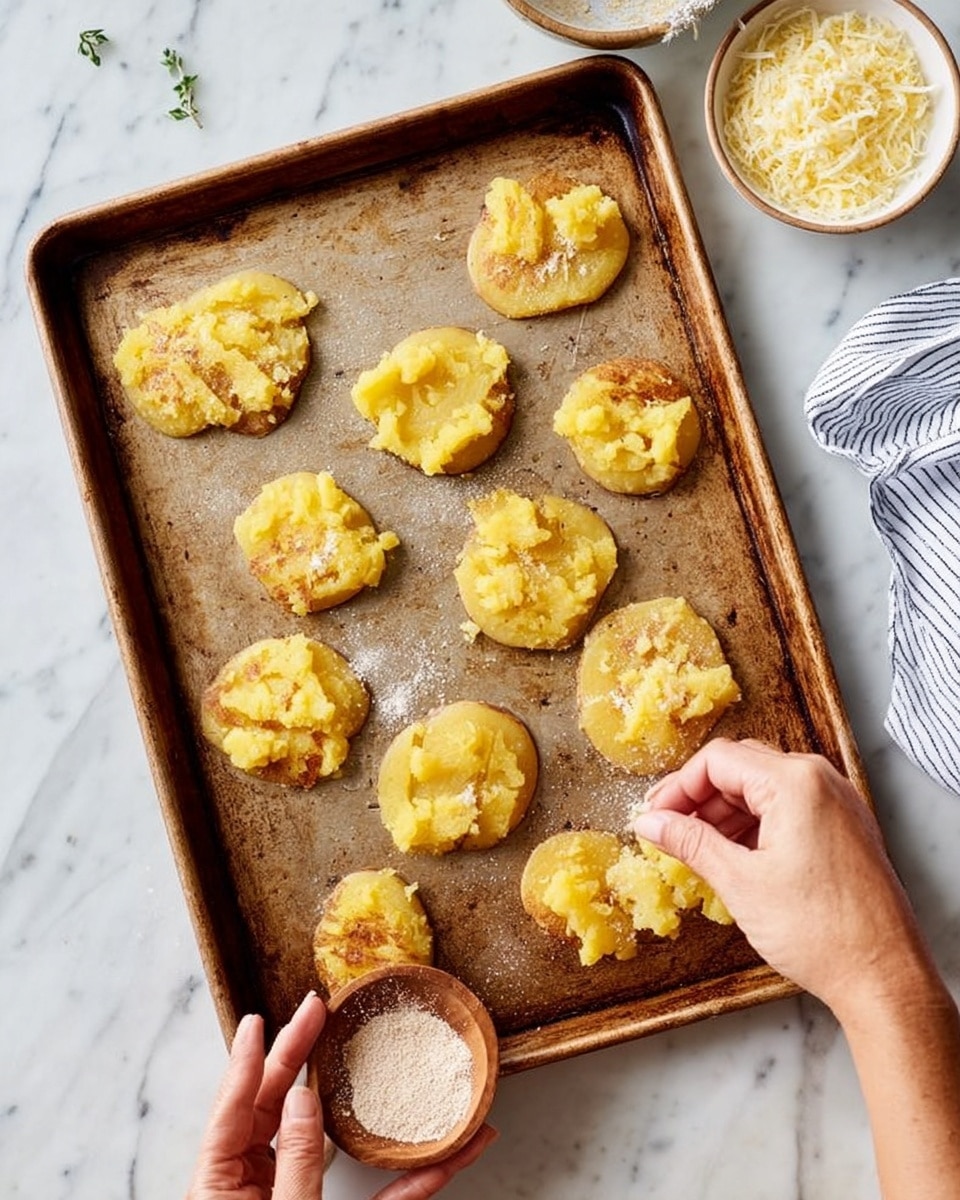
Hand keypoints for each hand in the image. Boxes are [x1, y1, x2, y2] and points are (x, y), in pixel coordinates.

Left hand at [187, 990, 496, 1199]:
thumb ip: (293, 1163)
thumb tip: (304, 1099)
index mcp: (222, 1186)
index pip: (236, 1107)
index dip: (250, 1059)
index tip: (264, 1017)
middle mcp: (255, 1190)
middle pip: (279, 1110)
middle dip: (302, 1060)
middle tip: (320, 1012)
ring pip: (332, 1147)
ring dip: (367, 1112)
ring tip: (380, 1061)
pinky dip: (413, 1180)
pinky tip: (452, 1156)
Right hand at [632, 738, 931, 1015]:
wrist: (884, 977)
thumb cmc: (820, 932)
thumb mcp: (740, 882)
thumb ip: (690, 842)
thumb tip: (651, 824)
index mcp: (796, 783)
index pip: (717, 760)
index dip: (677, 787)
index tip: (654, 817)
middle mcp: (822, 781)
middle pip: (741, 767)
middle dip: (699, 798)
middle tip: (668, 830)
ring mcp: (838, 803)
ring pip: (764, 787)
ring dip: (725, 813)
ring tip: (696, 849)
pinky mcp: (845, 828)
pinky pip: (789, 807)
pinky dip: (755, 825)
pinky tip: (734, 855)